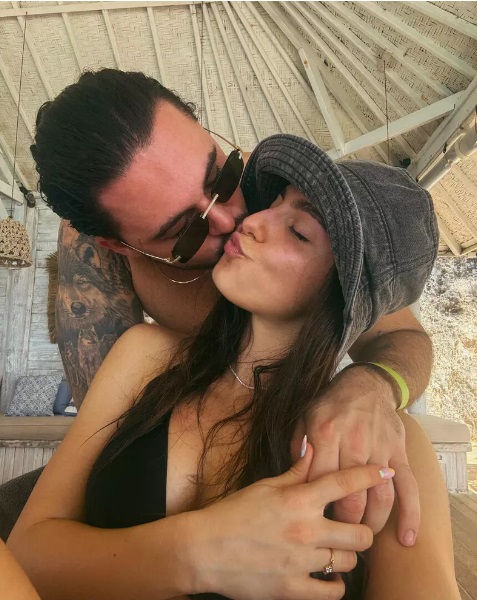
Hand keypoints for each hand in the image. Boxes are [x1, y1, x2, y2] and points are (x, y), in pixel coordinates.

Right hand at [192, 441, 392, 599]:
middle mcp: (305, 530)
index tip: (385, 472)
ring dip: (346, 555)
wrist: (204, 549)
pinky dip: (334, 584)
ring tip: (336, 550)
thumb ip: (295, 472)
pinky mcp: (293, 590)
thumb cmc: (233, 513)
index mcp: (297, 500)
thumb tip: (313, 448)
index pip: (343, 483)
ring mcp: (301, 563)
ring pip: (348, 561)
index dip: (369, 475)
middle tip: (352, 527)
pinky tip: (327, 576)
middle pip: (360, 533)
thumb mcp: (264, 486)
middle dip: (362, 529)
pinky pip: (332, 592)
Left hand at [303, 365, 419, 546]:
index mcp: (325, 434)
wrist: (366, 384)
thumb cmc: (331, 404)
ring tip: (364, 538)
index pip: (319, 481)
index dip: (316, 506)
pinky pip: (408, 486)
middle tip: (338, 536)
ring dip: (373, 524)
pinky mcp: (399, 451)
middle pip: (350, 497)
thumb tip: (293, 480)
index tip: (312, 521)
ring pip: (380, 497)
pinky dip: (410, 514)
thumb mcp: (305, 418)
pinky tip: (406, 537)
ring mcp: (379, 448)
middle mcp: (353, 443)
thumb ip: (298, 448)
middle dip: (344, 523)